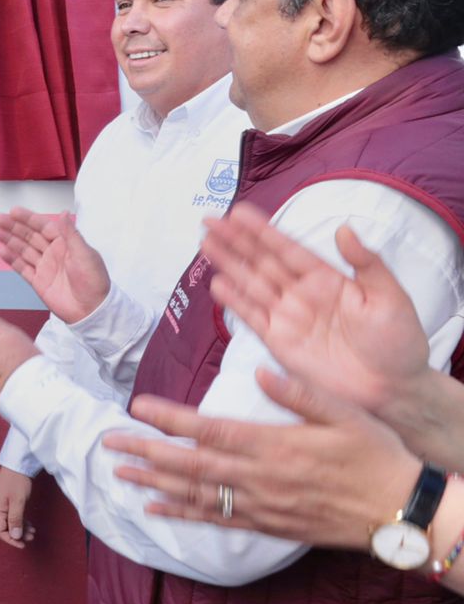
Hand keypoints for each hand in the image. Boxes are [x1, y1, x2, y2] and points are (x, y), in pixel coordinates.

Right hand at [0, 208, 110, 323]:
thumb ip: (71, 234)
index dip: (28, 219)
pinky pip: (22, 268)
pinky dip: (12, 260)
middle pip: (29, 236)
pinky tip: (2, 252)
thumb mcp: (85, 254)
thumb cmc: (94, 282)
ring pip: (22, 250)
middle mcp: (53, 253)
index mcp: (65, 244)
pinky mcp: (39, 282)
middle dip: (12, 227)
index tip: (13, 211)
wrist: (91, 310)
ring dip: (8, 240)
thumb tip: (63, 213)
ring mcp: (45, 267)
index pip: (43, 227)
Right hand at [0, 466, 35, 548]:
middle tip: (31, 538)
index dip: (10, 540)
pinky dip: (21, 522)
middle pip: (4, 528)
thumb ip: (15, 519)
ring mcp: (2, 504)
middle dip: (17, 535)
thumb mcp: (18, 501)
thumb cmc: (17, 481)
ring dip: (21, 529)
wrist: (18, 464)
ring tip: (32, 532)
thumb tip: (15, 536)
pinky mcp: (8, 501)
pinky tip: (30, 525)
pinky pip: (13, 516)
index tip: (22, 544)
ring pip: (10, 522)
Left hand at [104, 369, 418, 550]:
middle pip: (189, 464)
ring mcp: (260, 505)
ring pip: (195, 494)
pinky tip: (154, 509)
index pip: (209, 429)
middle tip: (108, 442)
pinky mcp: (267, 525)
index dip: (169, 419)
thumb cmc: (376, 456)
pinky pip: (215, 520)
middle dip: (145, 452)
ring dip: (153, 483)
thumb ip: (299, 394)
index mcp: (274, 445)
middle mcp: (259, 478)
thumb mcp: (345, 414)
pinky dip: (181, 514)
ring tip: (119, 473)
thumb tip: (260, 373)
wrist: (401, 512)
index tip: (137, 407)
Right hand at [202, 201, 429, 413]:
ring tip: (206, 244)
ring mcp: (289, 318)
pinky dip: (235, 302)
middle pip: (261, 262)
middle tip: (210, 221)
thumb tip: (344, 229)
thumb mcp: (391, 297)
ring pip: (250, 285)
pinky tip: (218, 285)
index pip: (288, 249)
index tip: (239, 212)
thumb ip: (367, 263)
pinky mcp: (280, 342)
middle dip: (235, 241)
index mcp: (328, 279)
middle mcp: (302, 294)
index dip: (262, 231)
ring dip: (228, 265)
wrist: (393, 390)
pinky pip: (252, 318)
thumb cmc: (398, 344)